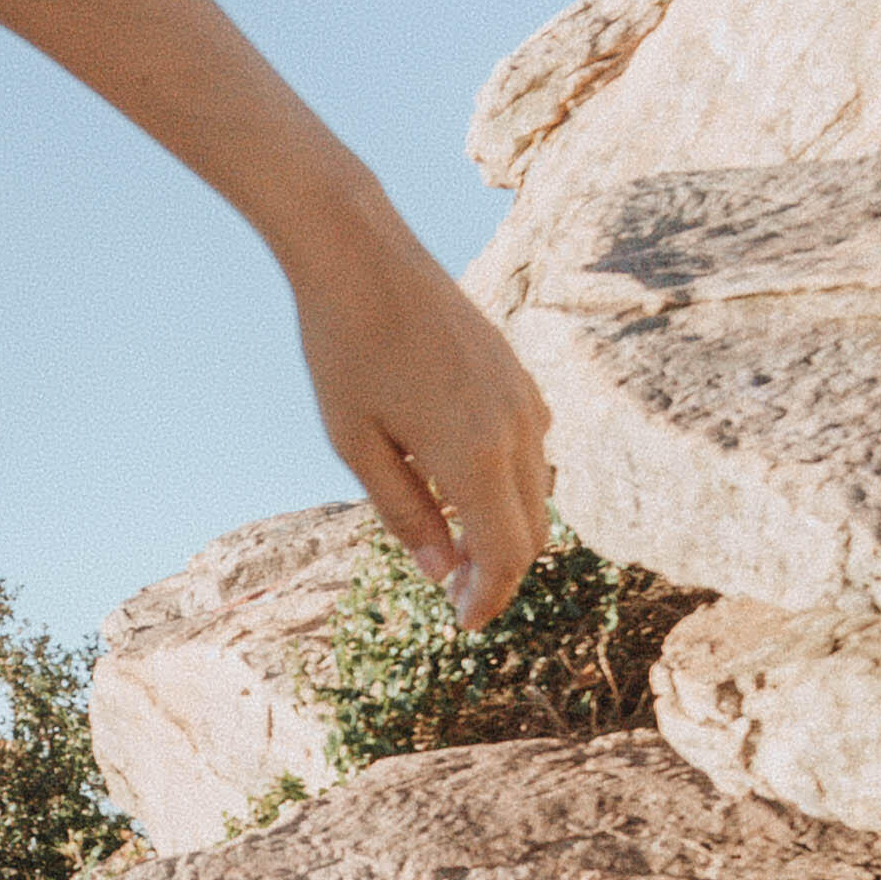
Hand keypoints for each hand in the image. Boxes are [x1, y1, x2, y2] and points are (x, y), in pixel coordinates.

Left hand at [291, 215, 557, 626]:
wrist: (361, 255)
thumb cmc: (345, 350)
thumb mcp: (358, 445)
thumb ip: (405, 514)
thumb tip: (441, 573)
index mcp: (476, 455)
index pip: (504, 556)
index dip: (487, 599)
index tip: (463, 624)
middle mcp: (518, 428)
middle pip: (530, 531)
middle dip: (496, 570)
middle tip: (449, 591)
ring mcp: (525, 397)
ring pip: (535, 491)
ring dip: (501, 525)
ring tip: (447, 538)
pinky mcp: (519, 375)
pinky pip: (530, 449)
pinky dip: (505, 482)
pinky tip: (456, 479)